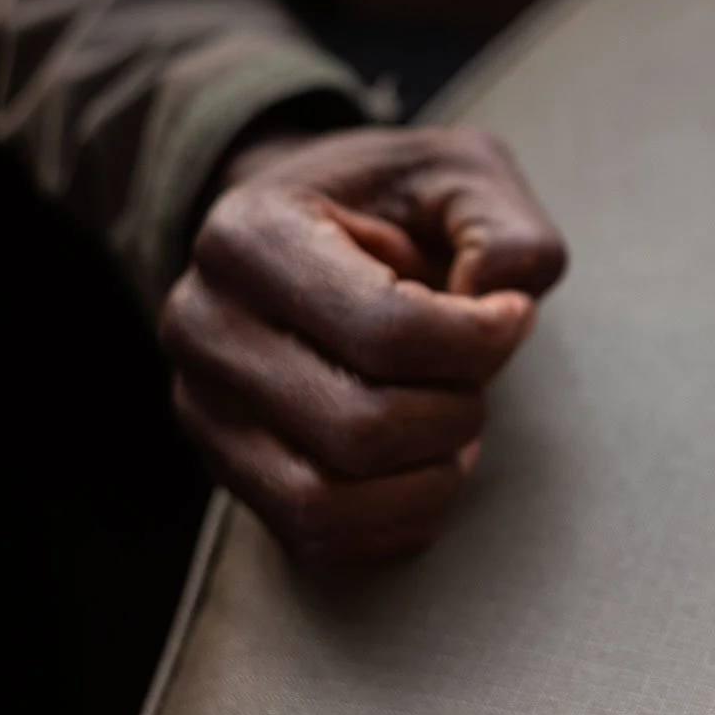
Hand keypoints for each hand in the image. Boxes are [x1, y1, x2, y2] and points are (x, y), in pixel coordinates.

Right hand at [160, 127, 566, 566]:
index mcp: (249, 237)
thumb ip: (505, 229)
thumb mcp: (463, 173)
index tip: (512, 316)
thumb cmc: (395, 202)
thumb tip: (502, 308)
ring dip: (428, 479)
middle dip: (456, 412)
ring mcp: (204, 411)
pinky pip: (320, 541)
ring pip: (327, 503)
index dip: (480, 341)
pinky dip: (401, 520)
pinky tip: (427, 465)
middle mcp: (202, 328)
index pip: (386, 330)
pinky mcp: (229, 474)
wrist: (311, 228)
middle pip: (360, 427)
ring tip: (455, 425)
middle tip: (477, 375)